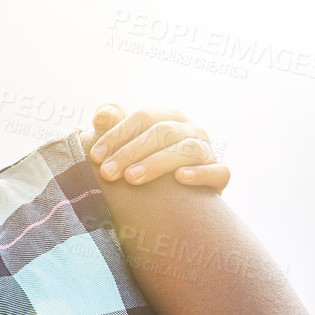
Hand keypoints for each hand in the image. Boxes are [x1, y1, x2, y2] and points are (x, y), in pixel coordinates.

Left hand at [87, 104, 229, 192]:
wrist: (179, 197)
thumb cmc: (145, 164)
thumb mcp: (128, 144)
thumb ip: (114, 125)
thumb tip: (101, 117)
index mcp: (169, 117)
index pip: (143, 117)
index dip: (117, 134)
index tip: (95, 156)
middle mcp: (192, 129)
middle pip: (163, 132)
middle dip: (131, 151)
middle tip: (107, 173)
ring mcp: (208, 151)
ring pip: (188, 149)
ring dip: (158, 162)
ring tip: (132, 178)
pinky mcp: (220, 175)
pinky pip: (218, 171)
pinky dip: (201, 173)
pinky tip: (180, 178)